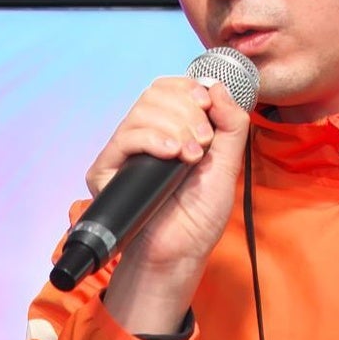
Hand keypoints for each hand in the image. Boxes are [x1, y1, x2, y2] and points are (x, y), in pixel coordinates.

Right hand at [89, 68, 250, 339]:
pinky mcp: (107, 170)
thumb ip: (231, 124)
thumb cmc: (199, 217)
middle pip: (156, 93)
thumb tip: (217, 86)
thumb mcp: (228, 165)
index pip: (170, 88)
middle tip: (204, 142)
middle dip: (187, 111)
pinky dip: (152, 138)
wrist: (180, 252)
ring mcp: (125, 152)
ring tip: (192, 155)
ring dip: (175, 125)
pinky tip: (172, 154)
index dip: (188, 88)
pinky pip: (125, 137)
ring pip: (142, 110)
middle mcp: (145, 136)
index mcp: (171, 130)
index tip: (207, 106)